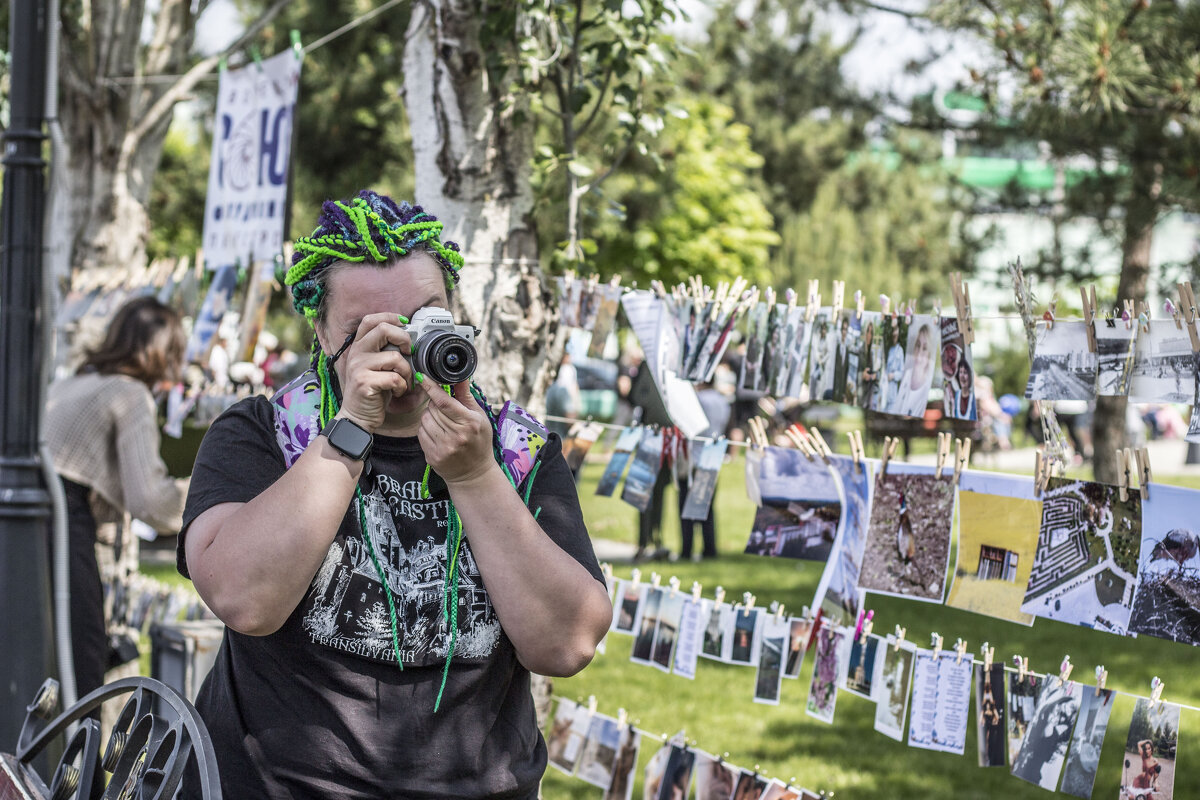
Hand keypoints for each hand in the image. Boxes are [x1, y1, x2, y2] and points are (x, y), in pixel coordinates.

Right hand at [331, 313, 411, 431]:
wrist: (357, 416)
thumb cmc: (372, 391)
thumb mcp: (376, 366)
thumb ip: (385, 351)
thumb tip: (408, 338)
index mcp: (358, 346)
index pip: (370, 320)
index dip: (389, 317)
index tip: (405, 324)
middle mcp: (356, 353)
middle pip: (383, 329)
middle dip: (404, 339)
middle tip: (409, 353)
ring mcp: (358, 367)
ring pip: (395, 357)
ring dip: (407, 371)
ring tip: (403, 382)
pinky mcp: (364, 382)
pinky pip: (394, 378)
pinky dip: (402, 386)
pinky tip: (397, 391)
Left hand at [417, 378, 496, 484]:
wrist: (474, 473)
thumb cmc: (479, 441)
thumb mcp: (479, 417)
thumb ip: (466, 396)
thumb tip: (460, 377)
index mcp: (470, 423)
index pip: (445, 402)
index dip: (432, 388)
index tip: (422, 377)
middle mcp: (456, 436)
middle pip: (433, 409)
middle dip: (435, 405)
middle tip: (445, 411)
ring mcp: (444, 448)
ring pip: (424, 420)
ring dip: (430, 417)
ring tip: (443, 424)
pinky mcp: (433, 456)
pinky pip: (421, 433)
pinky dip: (426, 430)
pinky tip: (438, 434)